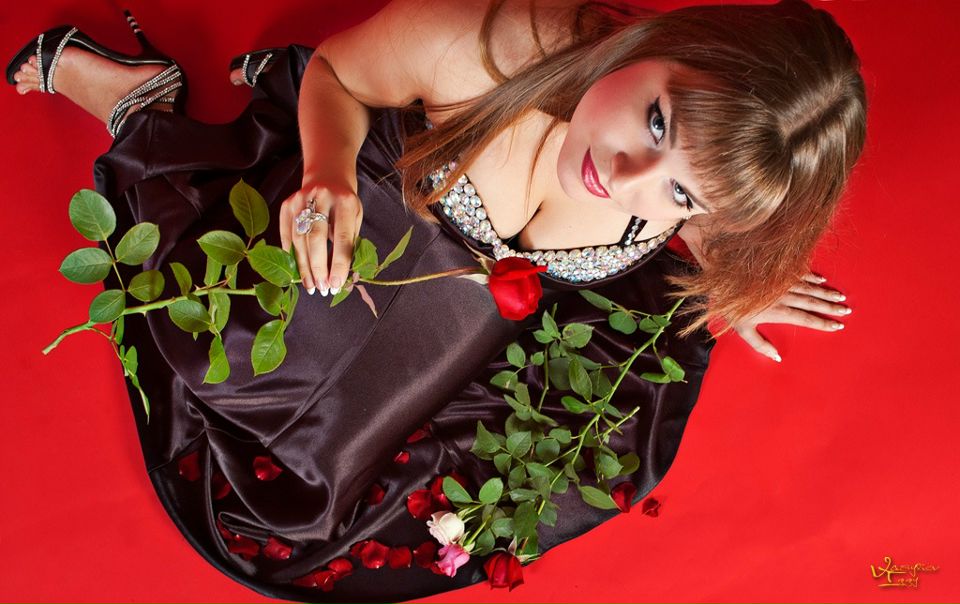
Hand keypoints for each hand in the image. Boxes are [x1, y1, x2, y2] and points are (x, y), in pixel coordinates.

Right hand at [279, 176, 362, 295]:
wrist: (328, 176)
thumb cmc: (345, 205)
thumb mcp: (355, 219)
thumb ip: (349, 243)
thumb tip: (341, 277)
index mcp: (345, 202)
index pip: (342, 238)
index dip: (339, 264)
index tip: (336, 284)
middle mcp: (321, 197)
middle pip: (316, 239)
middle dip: (318, 268)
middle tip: (322, 289)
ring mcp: (300, 199)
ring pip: (298, 239)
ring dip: (304, 266)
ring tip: (311, 286)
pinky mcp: (286, 204)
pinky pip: (285, 233)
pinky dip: (290, 254)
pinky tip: (297, 271)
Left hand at [729, 273, 851, 361]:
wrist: (722, 278)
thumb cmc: (731, 306)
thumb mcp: (742, 330)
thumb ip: (760, 345)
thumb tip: (777, 357)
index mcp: (778, 312)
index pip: (806, 319)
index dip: (823, 323)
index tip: (838, 325)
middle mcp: (784, 297)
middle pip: (813, 303)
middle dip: (831, 308)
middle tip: (847, 310)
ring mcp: (781, 283)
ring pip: (809, 288)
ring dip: (826, 293)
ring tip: (841, 297)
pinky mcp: (777, 273)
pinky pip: (799, 274)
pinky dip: (812, 277)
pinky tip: (822, 280)